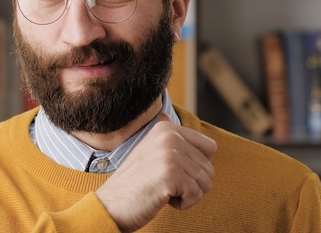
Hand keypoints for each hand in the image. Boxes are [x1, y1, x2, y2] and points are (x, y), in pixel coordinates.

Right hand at [95, 113, 216, 231]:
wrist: (111, 205)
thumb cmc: (133, 183)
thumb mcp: (148, 150)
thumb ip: (164, 136)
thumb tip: (164, 115)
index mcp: (166, 128)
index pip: (210, 147)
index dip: (196, 167)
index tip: (172, 171)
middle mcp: (170, 136)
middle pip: (209, 168)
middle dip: (191, 184)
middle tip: (164, 184)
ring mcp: (170, 154)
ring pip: (205, 183)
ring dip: (187, 194)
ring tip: (162, 189)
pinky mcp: (171, 174)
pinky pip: (196, 195)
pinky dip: (183, 204)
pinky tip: (162, 198)